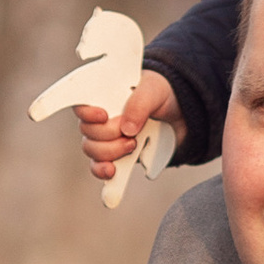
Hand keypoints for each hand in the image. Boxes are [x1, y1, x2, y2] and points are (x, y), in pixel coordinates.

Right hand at [75, 66, 176, 184]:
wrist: (181, 115)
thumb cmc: (162, 94)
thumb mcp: (154, 90)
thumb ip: (139, 104)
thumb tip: (127, 130)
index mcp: (104, 97)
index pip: (81, 105)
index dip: (87, 113)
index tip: (103, 116)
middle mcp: (100, 118)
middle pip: (87, 131)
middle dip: (109, 134)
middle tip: (131, 132)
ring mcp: (106, 139)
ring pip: (92, 150)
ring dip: (111, 151)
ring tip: (133, 145)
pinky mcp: (116, 156)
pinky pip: (99, 168)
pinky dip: (103, 172)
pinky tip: (112, 172)